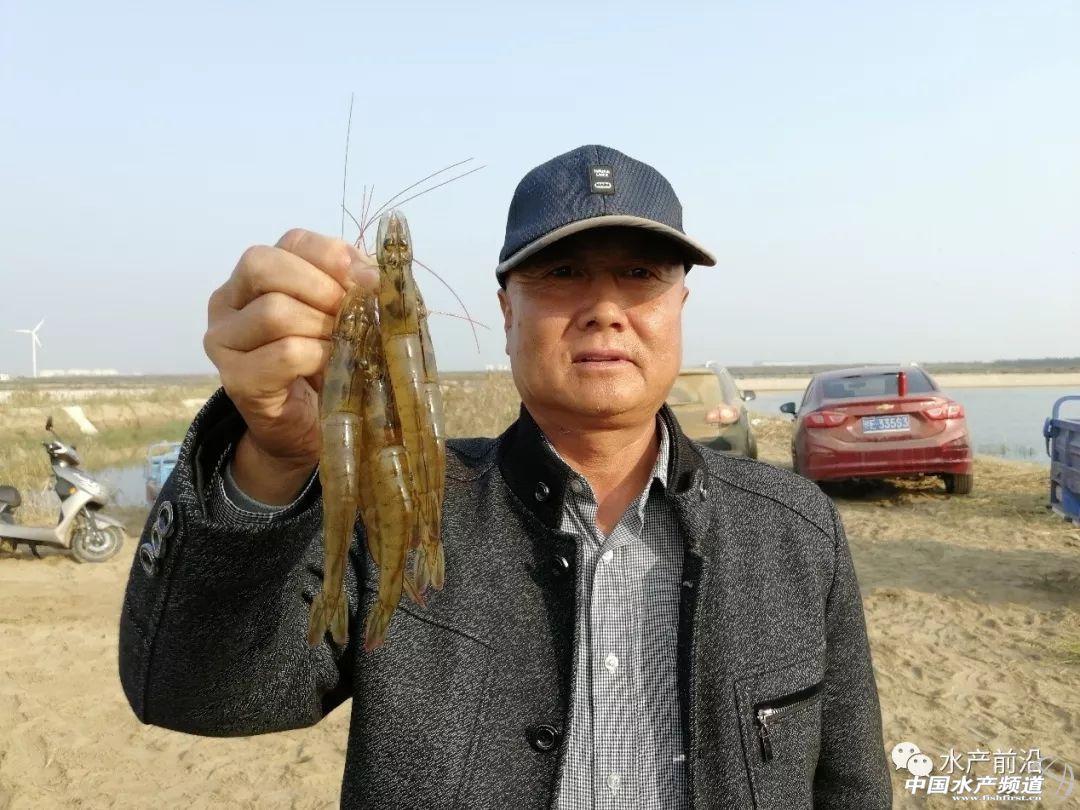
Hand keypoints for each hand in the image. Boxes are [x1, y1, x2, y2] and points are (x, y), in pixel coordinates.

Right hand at [204, 229, 378, 503]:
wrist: (305, 429)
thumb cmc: (324, 365)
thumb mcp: (341, 317)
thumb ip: (351, 288)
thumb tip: (372, 273)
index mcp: (254, 277)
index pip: (291, 241)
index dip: (332, 255)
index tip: (367, 280)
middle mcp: (227, 303)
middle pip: (264, 265)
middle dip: (319, 286)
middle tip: (350, 314)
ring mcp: (224, 342)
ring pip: (273, 311)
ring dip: (321, 326)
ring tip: (341, 344)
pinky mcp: (237, 380)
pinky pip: (283, 354)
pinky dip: (317, 356)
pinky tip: (330, 366)